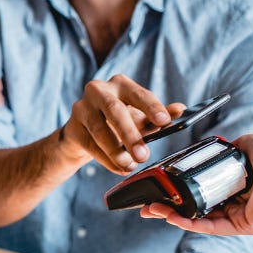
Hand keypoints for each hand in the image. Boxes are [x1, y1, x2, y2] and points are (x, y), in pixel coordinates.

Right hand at [60, 75, 184, 174]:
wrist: (84, 135)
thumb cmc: (116, 123)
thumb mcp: (141, 119)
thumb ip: (160, 115)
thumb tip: (180, 110)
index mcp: (120, 84)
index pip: (138, 93)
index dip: (152, 107)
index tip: (165, 121)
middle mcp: (98, 90)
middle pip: (114, 110)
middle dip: (130, 134)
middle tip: (143, 155)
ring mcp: (81, 108)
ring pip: (99, 129)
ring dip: (115, 150)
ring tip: (129, 165)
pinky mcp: (72, 127)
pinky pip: (90, 144)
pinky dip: (106, 159)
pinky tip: (118, 168)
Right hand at [141, 133, 252, 234]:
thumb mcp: (240, 146)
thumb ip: (222, 150)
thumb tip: (206, 149)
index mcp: (234, 188)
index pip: (200, 195)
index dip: (178, 195)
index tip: (159, 192)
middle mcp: (235, 205)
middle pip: (194, 211)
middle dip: (168, 209)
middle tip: (147, 207)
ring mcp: (238, 217)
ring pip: (198, 220)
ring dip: (172, 216)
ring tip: (152, 210)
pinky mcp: (243, 225)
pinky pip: (210, 227)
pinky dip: (189, 223)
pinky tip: (172, 217)